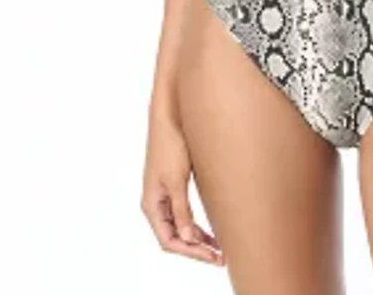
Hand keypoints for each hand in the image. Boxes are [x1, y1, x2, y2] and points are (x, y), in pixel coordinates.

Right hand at [141, 111, 225, 266]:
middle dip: (196, 249)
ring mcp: (165, 195)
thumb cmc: (171, 145)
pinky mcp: (175, 185)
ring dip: (198, 239)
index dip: (190, 252)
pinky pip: (184, 214)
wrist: (170, 116)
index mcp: (151, 204)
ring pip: (180, 227)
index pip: (169, 240)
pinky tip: (210, 230)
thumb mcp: (177, 179)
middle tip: (220, 257)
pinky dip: (196, 225)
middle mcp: (156, 203)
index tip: (212, 257)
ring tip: (220, 248)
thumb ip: (182, 210)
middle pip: (174, 237)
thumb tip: (189, 239)